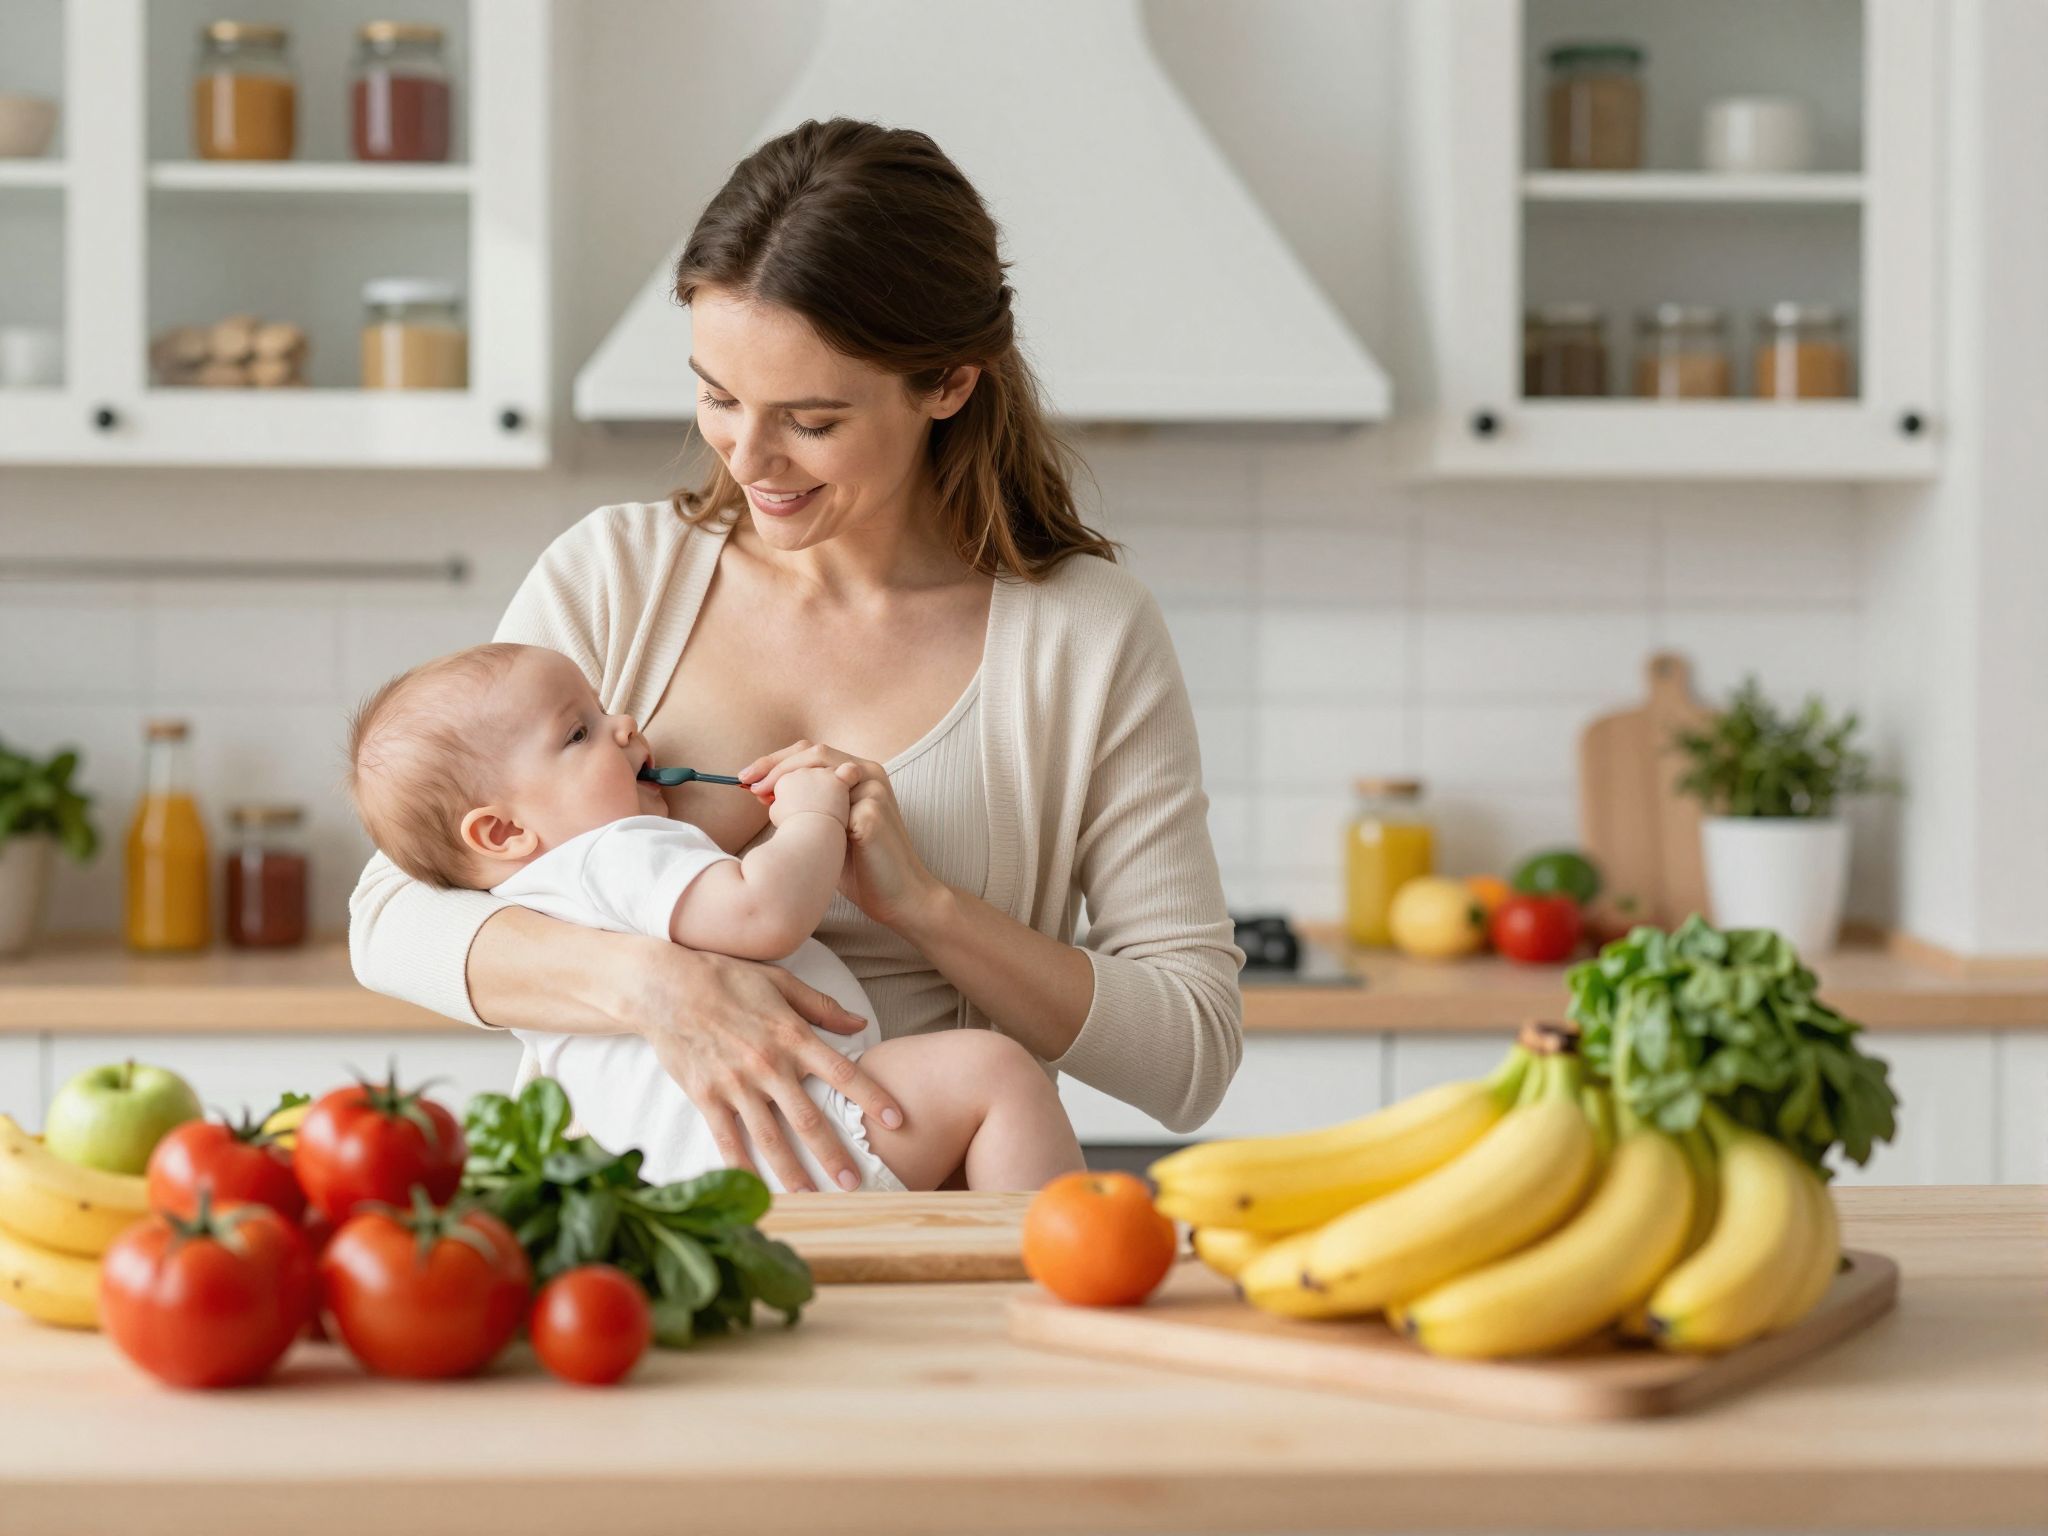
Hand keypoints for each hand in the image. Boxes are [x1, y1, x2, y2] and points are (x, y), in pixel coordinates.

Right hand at [611, 938, 904, 1192]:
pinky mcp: (706, 1097)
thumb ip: (822, 1007)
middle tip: (856, 1183)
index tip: (897, 1120)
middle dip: (834, 1153)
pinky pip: (728, 1140)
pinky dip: (742, 1168)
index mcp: (792, 1036)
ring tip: (813, 1198)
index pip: (842, 1072)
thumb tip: (861, 1026)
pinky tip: (756, 1190)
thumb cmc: (727, 978)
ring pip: (770, 1137)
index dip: (872, 1097)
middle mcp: (768, 1065)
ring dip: (793, 1171)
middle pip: (808, 1118)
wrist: (666, 986)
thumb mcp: (780, 983)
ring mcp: (736, 1084)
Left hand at [741, 741, 949, 936]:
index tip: (746, 777)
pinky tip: (788, 827)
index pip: (813, 751)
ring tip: (761, 800)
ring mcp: (873, 792)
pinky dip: (803, 813)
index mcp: (860, 772)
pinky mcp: (871, 815)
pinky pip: (830, 806)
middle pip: (815, 752)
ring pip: (821, 771)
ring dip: (786, 783)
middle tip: (745, 782)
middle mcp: (870, 774)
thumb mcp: (831, 827)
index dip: (776, 759)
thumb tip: (765, 794)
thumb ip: (809, 805)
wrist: (899, 895)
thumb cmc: (862, 864)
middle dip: (774, 765)